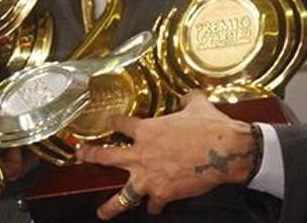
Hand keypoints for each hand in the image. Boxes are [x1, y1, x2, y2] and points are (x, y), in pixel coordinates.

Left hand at [75, 91, 258, 218]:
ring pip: (122, 196)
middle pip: (106, 157)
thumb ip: (187, 100)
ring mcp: (150, 177)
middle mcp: (142, 154)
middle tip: (81, 156)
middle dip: (90, 156)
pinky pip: (153, 205)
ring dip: (111, 206)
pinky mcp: (163, 193)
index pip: (120, 124)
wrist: (226, 151)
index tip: (107, 122)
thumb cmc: (212, 127)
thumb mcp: (197, 105)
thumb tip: (188, 95)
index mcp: (147, 130)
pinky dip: (154, 206)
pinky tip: (154, 208)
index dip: (112, 122)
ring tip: (102, 212)